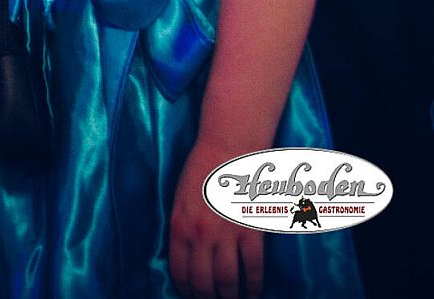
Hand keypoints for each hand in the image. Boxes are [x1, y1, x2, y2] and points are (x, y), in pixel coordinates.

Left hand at [169, 140, 262, 298]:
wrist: (227, 149)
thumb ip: (181, 230)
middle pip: (204, 282)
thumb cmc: (200, 171)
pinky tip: (254, 292)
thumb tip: (185, 257)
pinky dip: (255, 285)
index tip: (191, 296)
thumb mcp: (178, 201)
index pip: (180, 271)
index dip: (186, 290)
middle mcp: (200, 236)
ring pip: (228, 280)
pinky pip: (254, 267)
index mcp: (179, 227)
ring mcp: (226, 235)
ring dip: (231, 297)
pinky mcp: (251, 231)